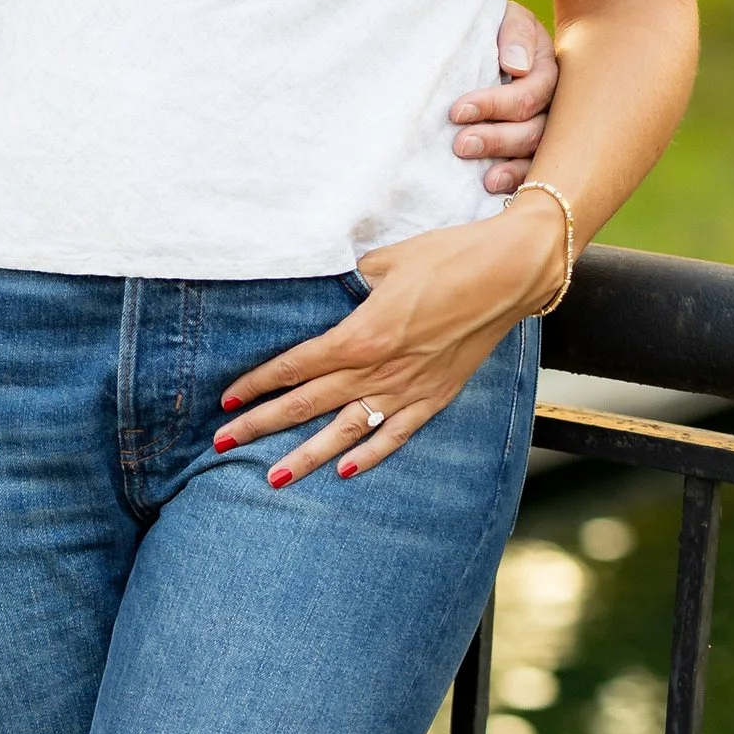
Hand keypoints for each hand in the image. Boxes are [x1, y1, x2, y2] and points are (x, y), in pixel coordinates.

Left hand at [216, 205, 552, 486]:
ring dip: (307, 456)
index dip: (257, 384)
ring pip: (346, 431)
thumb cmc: (447, 256)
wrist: (511, 272)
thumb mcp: (385, 262)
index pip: (295, 366)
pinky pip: (397, 434)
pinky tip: (346, 473)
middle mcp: (379, 370)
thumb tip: (335, 292)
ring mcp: (408, 389)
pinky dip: (371, 456)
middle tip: (223, 444)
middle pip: (307, 404)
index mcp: (360, 335)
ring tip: (273, 477)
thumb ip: (352, 285)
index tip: (227, 401)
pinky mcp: (436, 397)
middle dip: (261, 426)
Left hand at [449, 3, 556, 192]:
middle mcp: (555, 103)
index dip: (495, 104)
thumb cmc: (494, 28)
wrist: (488, 39)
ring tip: (484, 177)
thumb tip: (516, 67)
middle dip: (498, 138)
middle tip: (461, 144)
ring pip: (538, 154)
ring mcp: (549, 130)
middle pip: (537, 129)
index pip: (531, 92)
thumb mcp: (506, 17)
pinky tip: (496, 187)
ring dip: (510, 166)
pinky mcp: (534, 150)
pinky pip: (535, 171)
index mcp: (548, 68)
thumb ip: (515, 34)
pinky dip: (518, 181)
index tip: (457, 110)